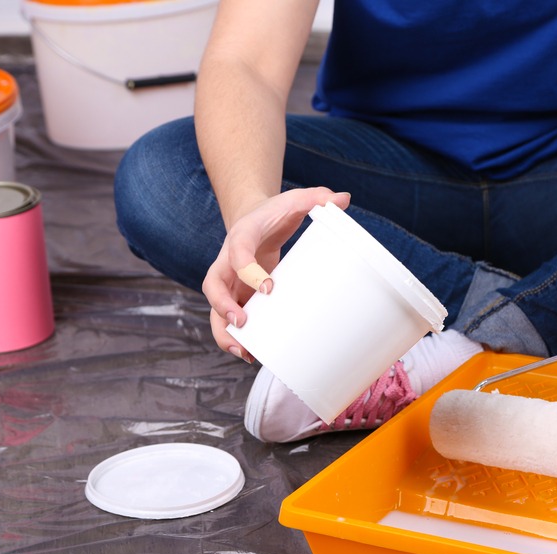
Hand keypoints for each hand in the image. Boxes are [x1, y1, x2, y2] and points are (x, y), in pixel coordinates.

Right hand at [202, 187, 351, 358]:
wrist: (254, 217)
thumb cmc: (274, 213)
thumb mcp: (294, 199)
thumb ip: (316, 196)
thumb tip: (343, 199)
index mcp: (241, 235)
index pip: (237, 251)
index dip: (249, 270)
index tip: (270, 287)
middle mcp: (227, 260)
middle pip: (213, 285)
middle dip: (223, 306)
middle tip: (242, 323)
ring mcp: (229, 280)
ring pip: (215, 308)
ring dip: (224, 332)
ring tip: (243, 351)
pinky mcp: (237, 294)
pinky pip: (227, 318)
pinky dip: (234, 337)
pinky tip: (250, 354)